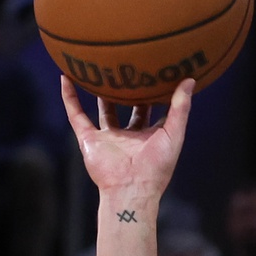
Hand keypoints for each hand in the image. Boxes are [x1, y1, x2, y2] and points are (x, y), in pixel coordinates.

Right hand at [59, 75, 192, 203]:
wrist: (131, 189)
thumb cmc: (157, 167)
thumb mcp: (174, 134)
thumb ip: (180, 108)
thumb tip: (189, 80)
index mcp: (149, 135)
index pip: (152, 109)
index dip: (154, 92)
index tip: (157, 72)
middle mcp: (128, 135)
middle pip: (128, 107)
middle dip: (129, 90)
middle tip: (129, 66)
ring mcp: (107, 137)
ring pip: (103, 110)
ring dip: (101, 92)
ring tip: (101, 69)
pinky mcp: (89, 140)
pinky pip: (76, 115)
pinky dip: (70, 98)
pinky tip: (66, 78)